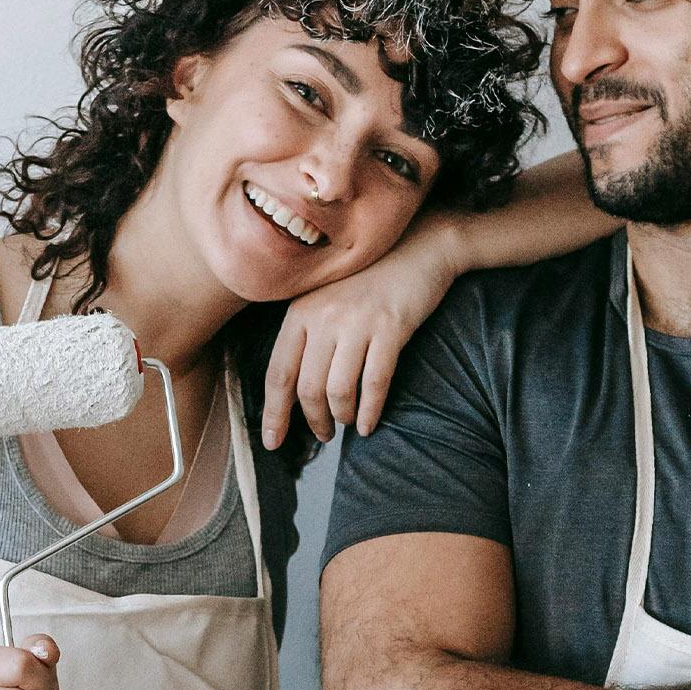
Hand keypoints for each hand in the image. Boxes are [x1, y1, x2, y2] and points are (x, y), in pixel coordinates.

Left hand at [263, 227, 458, 447]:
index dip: (273, 413)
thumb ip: (309, 334)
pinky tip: (370, 424)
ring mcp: (357, 322)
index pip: (278, 371)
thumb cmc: (371, 279)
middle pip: (307, 387)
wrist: (419, 248)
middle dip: (313, 421)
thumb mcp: (328, 299)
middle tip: (323, 435)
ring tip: (348, 425)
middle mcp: (323, 316)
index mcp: (300, 311)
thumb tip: (295, 389)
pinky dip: (370, 411)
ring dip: (342, 417)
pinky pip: (374, 383)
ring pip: (338, 390)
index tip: (272, 441)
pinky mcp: (390, 329)